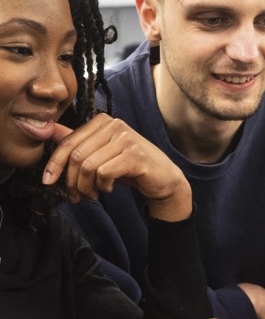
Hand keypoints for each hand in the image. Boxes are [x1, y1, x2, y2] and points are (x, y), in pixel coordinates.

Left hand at [43, 116, 191, 220]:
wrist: (162, 179)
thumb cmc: (130, 167)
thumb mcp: (100, 153)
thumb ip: (77, 141)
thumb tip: (48, 129)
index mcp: (102, 121)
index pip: (68, 141)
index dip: (54, 164)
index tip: (48, 182)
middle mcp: (114, 125)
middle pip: (76, 156)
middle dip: (71, 181)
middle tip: (76, 196)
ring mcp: (125, 138)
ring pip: (88, 166)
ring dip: (86, 187)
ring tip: (93, 195)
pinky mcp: (134, 155)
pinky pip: (104, 172)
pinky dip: (103, 186)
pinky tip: (110, 188)